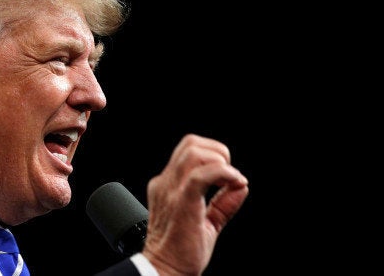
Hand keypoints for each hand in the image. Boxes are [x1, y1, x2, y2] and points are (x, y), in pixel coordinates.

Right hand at [142, 134, 248, 275]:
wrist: (165, 270)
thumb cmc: (180, 252)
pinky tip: (233, 184)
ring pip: (194, 152)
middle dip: (218, 152)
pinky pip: (201, 175)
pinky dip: (223, 173)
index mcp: (168, 185)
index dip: (213, 156)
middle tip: (229, 176)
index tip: (226, 177)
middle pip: (191, 143)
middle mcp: (166, 184)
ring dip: (220, 161)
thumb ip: (223, 203)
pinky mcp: (182, 202)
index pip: (189, 151)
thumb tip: (241, 187)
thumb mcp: (206, 222)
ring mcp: (172, 191)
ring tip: (229, 181)